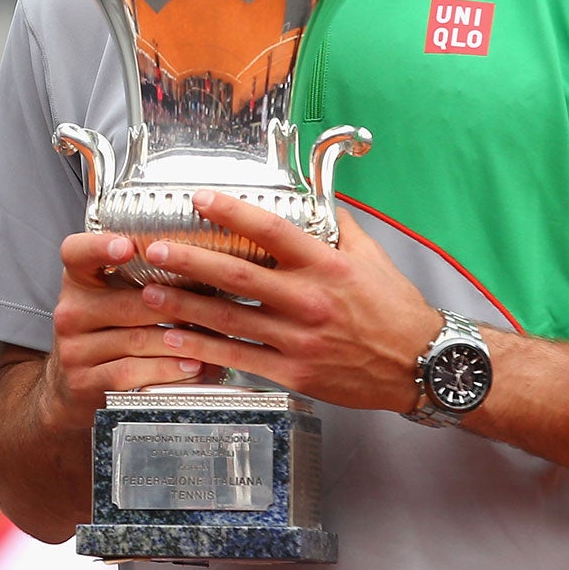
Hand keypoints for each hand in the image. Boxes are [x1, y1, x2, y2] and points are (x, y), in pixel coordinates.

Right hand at [42, 231, 216, 432]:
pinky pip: (133, 372)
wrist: (72, 383)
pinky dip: (168, 369)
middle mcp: (70, 312)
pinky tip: (193, 365)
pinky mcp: (85, 382)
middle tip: (212, 304)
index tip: (126, 247)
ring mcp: (74, 350)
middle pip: (127, 304)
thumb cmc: (105, 331)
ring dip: (180, 341)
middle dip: (175, 306)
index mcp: (77, 280)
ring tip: (213, 338)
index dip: (100, 248)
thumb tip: (200, 267)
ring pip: (137, 340)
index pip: (77, 253)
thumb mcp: (109, 296)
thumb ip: (140, 278)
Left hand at [130, 191, 442, 413]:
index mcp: (326, 264)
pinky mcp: (293, 372)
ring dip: (183, 306)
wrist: (420, 364)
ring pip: (228, 319)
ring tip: (148, 293)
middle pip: (236, 274)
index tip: (199, 199)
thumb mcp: (371, 256)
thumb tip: (313, 197)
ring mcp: (298, 339)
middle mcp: (308, 299)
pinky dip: (203, 350)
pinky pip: (238, 358)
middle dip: (188, 260)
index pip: (270, 230)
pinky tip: (175, 339)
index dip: (231, 212)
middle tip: (155, 250)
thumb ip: (337, 225)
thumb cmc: (394, 308)